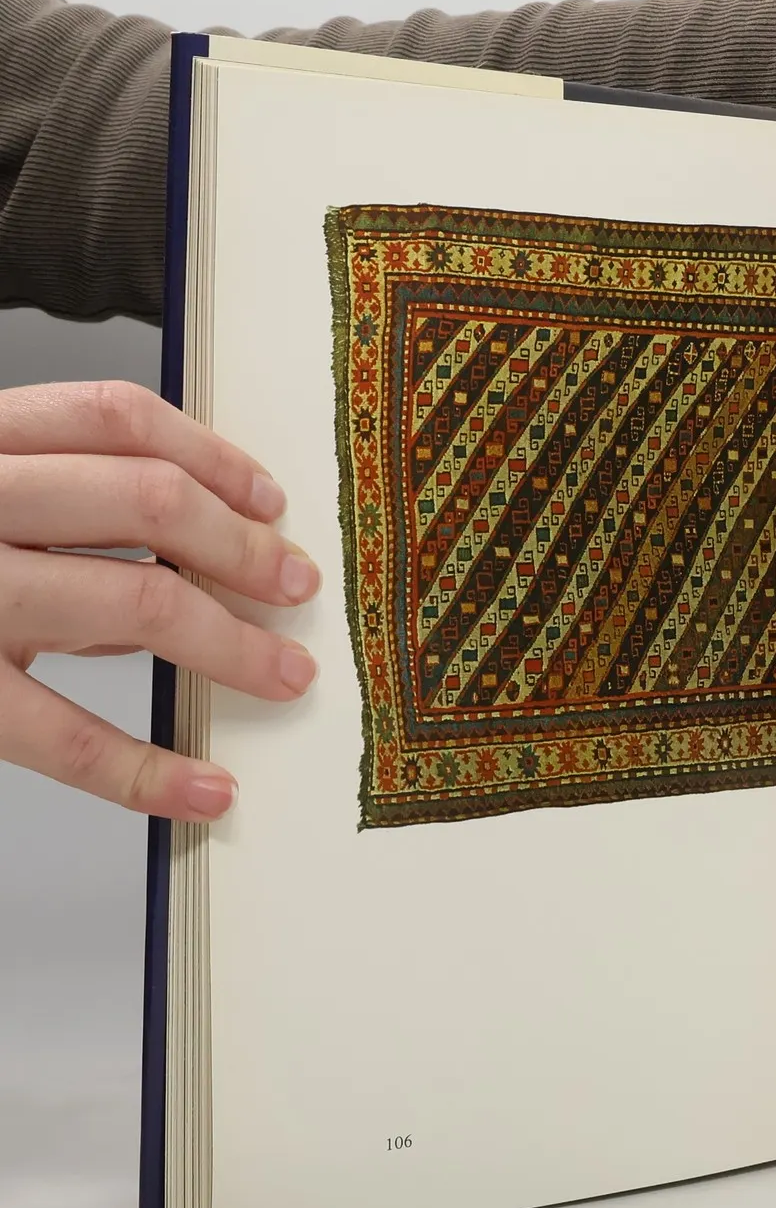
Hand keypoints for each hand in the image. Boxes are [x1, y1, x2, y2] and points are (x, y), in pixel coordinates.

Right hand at [0, 381, 317, 820]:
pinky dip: (145, 770)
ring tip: (286, 675)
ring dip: (230, 645)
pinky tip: (204, 791)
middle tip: (297, 586)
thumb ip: (45, 510)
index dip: (209, 452)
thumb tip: (185, 552)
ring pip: (131, 605)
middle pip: (145, 501)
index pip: (111, 416)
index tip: (270, 498)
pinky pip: (60, 735)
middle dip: (242, 548)